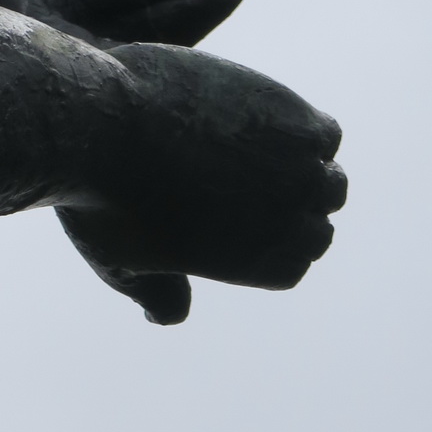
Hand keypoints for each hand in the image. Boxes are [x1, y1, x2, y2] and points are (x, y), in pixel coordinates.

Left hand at [59, 46, 346, 323]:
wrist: (103, 125)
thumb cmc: (101, 202)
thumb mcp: (123, 266)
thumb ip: (158, 294)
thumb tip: (170, 316)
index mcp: (254, 265)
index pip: (295, 264)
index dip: (277, 247)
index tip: (257, 228)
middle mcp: (287, 221)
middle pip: (319, 224)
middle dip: (297, 212)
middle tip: (265, 189)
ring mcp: (297, 168)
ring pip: (329, 177)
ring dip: (309, 171)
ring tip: (270, 157)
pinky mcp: (293, 116)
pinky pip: (325, 133)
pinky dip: (307, 133)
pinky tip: (270, 124)